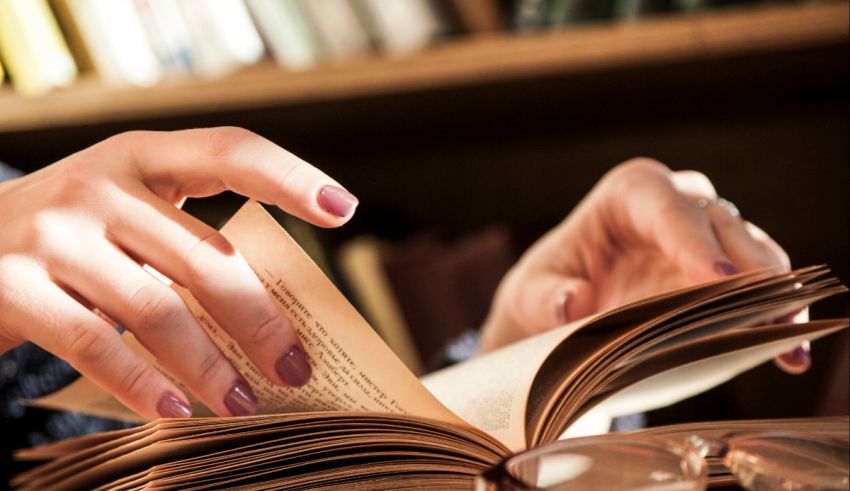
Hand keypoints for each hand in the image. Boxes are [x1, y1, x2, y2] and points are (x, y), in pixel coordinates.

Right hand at [0, 127, 358, 418]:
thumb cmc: (68, 240)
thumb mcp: (124, 217)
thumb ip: (184, 245)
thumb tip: (268, 318)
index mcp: (141, 157)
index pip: (229, 150)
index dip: (291, 177)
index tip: (344, 211)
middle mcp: (99, 183)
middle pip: (205, 256)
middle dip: (260, 321)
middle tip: (295, 369)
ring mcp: (54, 231)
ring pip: (157, 307)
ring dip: (210, 364)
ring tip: (243, 403)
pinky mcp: (12, 283)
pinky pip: (94, 342)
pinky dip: (141, 383)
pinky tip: (174, 410)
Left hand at [479, 158, 808, 373]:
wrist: (562, 303)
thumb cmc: (546, 287)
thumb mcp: (529, 293)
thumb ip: (545, 297)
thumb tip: (572, 302)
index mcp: (628, 193)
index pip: (666, 208)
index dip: (693, 240)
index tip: (715, 276)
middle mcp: (675, 203)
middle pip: (721, 225)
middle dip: (749, 268)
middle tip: (770, 310)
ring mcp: (705, 235)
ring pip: (753, 252)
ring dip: (776, 296)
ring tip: (789, 342)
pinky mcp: (722, 270)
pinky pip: (760, 285)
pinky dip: (776, 315)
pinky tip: (789, 353)